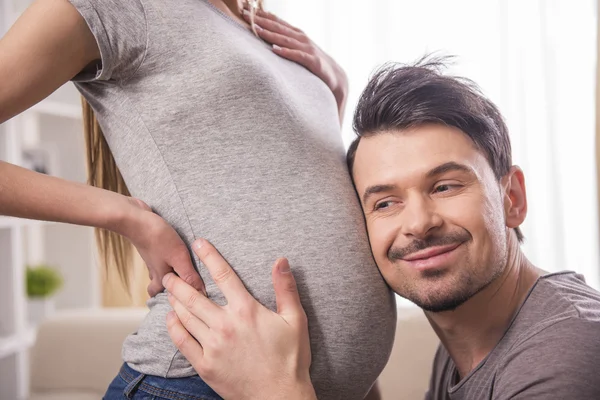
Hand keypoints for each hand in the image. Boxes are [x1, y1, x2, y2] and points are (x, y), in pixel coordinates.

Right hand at [120, 197, 204, 296]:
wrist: (135, 219)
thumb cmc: (158, 239)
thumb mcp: (179, 258)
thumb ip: (189, 276)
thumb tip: (201, 293)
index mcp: (161, 280)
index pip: (171, 298)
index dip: (184, 299)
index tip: (198, 297)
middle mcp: (155, 273)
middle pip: (161, 289)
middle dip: (171, 290)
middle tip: (186, 289)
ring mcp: (152, 260)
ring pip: (160, 274)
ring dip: (170, 274)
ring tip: (184, 271)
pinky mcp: (152, 248)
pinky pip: (160, 259)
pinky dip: (167, 260)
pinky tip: (176, 253)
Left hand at [163, 238, 315, 399]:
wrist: (280, 397)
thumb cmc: (291, 359)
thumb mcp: (295, 320)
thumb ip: (286, 288)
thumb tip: (281, 260)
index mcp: (246, 310)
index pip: (223, 275)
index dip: (209, 256)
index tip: (198, 244)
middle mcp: (225, 324)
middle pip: (194, 295)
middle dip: (179, 281)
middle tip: (170, 273)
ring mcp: (212, 346)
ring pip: (185, 316)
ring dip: (174, 301)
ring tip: (168, 292)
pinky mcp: (205, 365)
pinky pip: (182, 342)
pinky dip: (173, 327)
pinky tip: (170, 319)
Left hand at [243, 5, 348, 120]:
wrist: (335, 76)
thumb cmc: (314, 63)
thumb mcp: (299, 49)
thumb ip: (286, 42)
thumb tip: (268, 37)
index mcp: (297, 34)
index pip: (277, 22)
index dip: (262, 15)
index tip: (246, 10)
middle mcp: (301, 38)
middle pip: (278, 28)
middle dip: (261, 21)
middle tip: (244, 15)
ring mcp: (307, 49)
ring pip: (285, 39)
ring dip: (270, 34)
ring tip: (256, 30)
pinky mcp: (312, 61)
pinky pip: (297, 56)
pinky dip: (286, 52)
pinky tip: (274, 49)